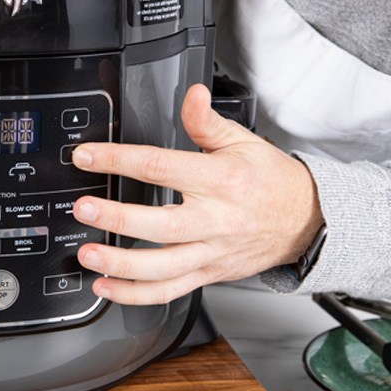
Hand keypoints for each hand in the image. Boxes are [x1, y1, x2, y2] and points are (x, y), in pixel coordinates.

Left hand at [71, 84, 323, 304]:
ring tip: (88, 255)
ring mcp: (211, 252)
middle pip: (159, 224)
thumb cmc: (272, 181)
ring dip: (121, 265)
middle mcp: (215, 220)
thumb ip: (207, 121)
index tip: (87, 157)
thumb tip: (191, 95)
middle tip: (84, 209)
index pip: (161, 167)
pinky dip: (135, 295)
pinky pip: (169, 291)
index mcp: (220, 181)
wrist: (306, 220)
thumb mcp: (243, 141)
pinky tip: (107, 287)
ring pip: (162, 267)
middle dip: (117, 218)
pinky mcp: (208, 274)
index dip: (119, 160)